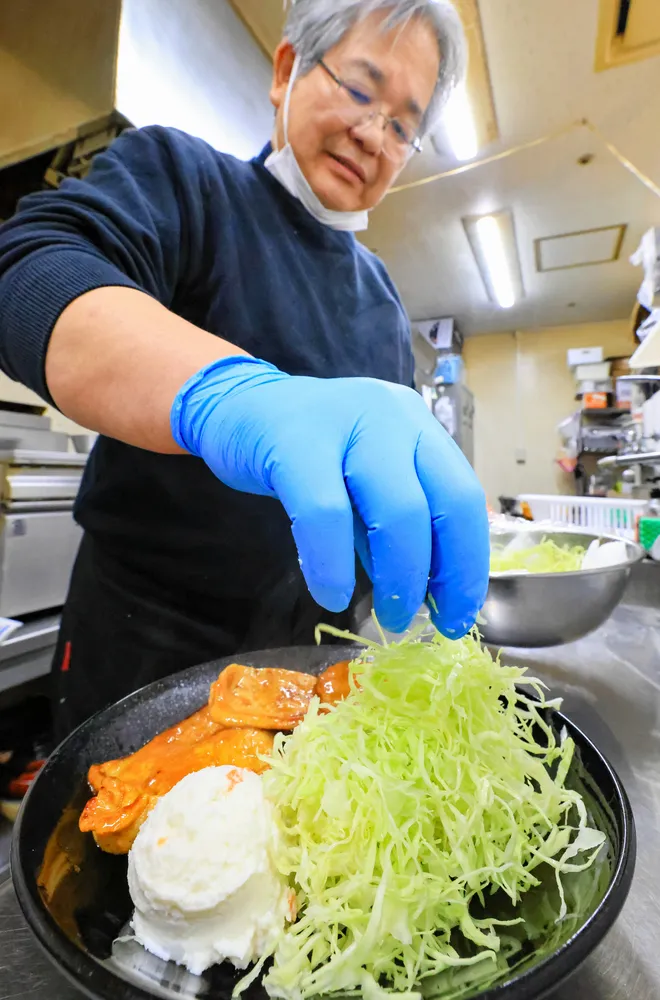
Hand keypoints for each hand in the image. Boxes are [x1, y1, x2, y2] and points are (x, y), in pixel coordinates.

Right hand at [171, 357, 488, 635]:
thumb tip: (427, 591)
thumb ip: (392, 523)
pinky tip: (332, 594)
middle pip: (443, 504)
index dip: (468, 564)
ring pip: (396, 511)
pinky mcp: (295, 441)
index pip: (464, 497)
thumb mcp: (361, 480)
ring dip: (399, 577)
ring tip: (390, 616)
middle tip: (426, 622)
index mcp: (418, 426)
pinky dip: (333, 565)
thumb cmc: (304, 451)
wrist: (234, 406)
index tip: (459, 613)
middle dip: (442, 577)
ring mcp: (349, 423)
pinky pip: (326, 514)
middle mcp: (395, 417)